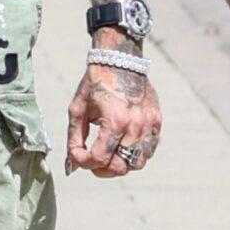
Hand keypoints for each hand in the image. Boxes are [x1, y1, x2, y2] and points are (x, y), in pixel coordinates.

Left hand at [66, 57, 161, 177]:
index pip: (100, 158)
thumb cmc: (95, 84)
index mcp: (115, 120)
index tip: (77, 154)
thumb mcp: (78, 109)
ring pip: (137, 163)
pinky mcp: (157, 122)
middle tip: (91, 162)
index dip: (84, 161)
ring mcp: (149, 124)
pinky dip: (135, 156)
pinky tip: (122, 148)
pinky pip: (149, 151)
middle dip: (101, 169)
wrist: (119, 60)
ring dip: (119, 165)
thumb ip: (74, 138)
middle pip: (120, 166)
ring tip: (107, 157)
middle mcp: (136, 125)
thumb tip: (73, 164)